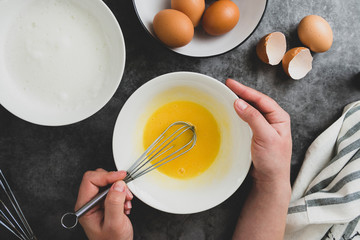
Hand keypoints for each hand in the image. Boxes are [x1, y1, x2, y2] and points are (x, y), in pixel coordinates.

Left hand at [75, 169, 133, 239]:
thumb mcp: (114, 224)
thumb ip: (114, 203)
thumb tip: (118, 184)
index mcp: (85, 207)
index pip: (90, 180)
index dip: (107, 176)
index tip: (120, 177)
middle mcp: (89, 203)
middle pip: (99, 178)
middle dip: (115, 183)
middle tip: (125, 193)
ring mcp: (97, 202)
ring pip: (108, 183)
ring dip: (121, 190)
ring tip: (125, 203)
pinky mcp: (105, 202)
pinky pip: (114, 189)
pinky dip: (123, 194)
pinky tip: (124, 206)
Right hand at [226, 79, 291, 239]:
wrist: (270, 180)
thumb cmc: (273, 160)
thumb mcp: (264, 136)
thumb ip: (253, 118)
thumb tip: (239, 103)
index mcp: (279, 117)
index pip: (261, 99)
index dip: (246, 90)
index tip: (231, 84)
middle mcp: (273, 120)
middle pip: (256, 102)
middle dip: (242, 93)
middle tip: (228, 85)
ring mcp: (265, 127)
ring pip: (252, 109)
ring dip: (241, 102)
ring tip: (229, 94)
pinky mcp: (257, 134)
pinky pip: (248, 119)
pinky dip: (240, 113)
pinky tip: (233, 111)